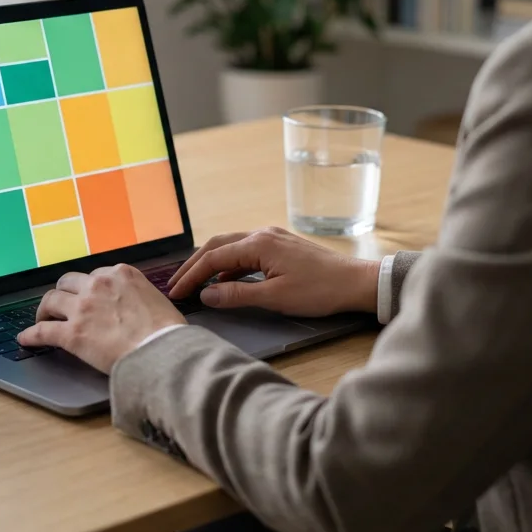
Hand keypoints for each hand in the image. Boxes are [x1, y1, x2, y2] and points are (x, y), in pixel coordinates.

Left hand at [16, 264, 186, 373]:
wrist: (163, 352)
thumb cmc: (168, 332)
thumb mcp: (156, 298)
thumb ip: (137, 295)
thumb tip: (135, 306)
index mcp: (121, 274)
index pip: (95, 275)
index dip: (88, 288)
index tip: (86, 297)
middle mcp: (98, 284)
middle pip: (68, 282)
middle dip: (64, 294)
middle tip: (62, 306)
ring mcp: (83, 308)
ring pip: (50, 301)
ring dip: (45, 310)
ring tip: (42, 319)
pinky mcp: (72, 334)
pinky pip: (43, 332)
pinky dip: (31, 335)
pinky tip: (26, 339)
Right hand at [167, 227, 379, 317]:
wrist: (355, 282)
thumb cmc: (319, 291)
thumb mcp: (275, 298)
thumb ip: (237, 295)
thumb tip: (206, 294)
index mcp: (258, 244)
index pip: (213, 258)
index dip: (191, 276)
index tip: (176, 293)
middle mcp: (262, 234)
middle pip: (217, 246)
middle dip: (194, 265)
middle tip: (177, 285)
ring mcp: (272, 237)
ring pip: (231, 246)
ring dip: (211, 264)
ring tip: (195, 283)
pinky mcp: (281, 246)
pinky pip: (245, 252)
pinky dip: (230, 265)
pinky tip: (225, 282)